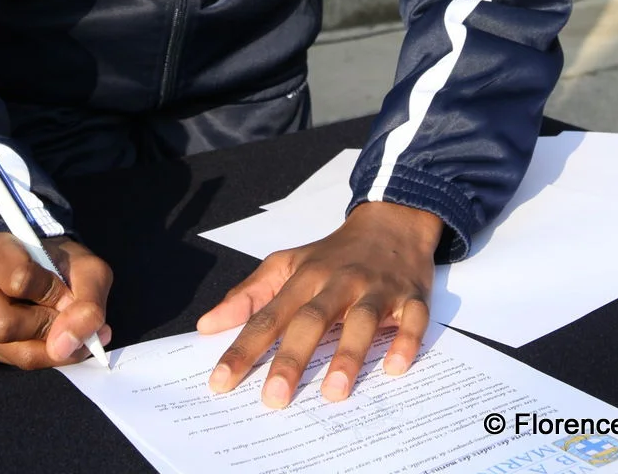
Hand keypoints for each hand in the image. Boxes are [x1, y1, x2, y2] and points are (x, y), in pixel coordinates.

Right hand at [0, 233, 112, 369]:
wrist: (49, 269)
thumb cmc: (63, 264)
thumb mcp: (89, 270)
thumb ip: (88, 302)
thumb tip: (65, 345)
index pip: (19, 279)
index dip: (52, 292)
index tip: (67, 291)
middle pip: (4, 325)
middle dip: (46, 326)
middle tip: (66, 315)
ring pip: (13, 351)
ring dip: (51, 346)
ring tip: (66, 328)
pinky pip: (14, 363)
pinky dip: (44, 355)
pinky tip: (51, 335)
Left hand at [196, 200, 441, 407]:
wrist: (392, 220)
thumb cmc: (334, 253)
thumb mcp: (287, 264)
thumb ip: (249, 295)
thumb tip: (207, 325)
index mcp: (305, 277)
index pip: (268, 316)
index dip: (244, 349)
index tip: (221, 382)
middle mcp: (338, 282)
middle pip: (312, 320)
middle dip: (292, 359)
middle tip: (274, 398)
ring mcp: (376, 289)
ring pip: (361, 321)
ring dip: (348, 355)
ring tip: (333, 393)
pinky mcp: (411, 296)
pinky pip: (411, 320)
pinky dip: (405, 342)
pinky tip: (394, 367)